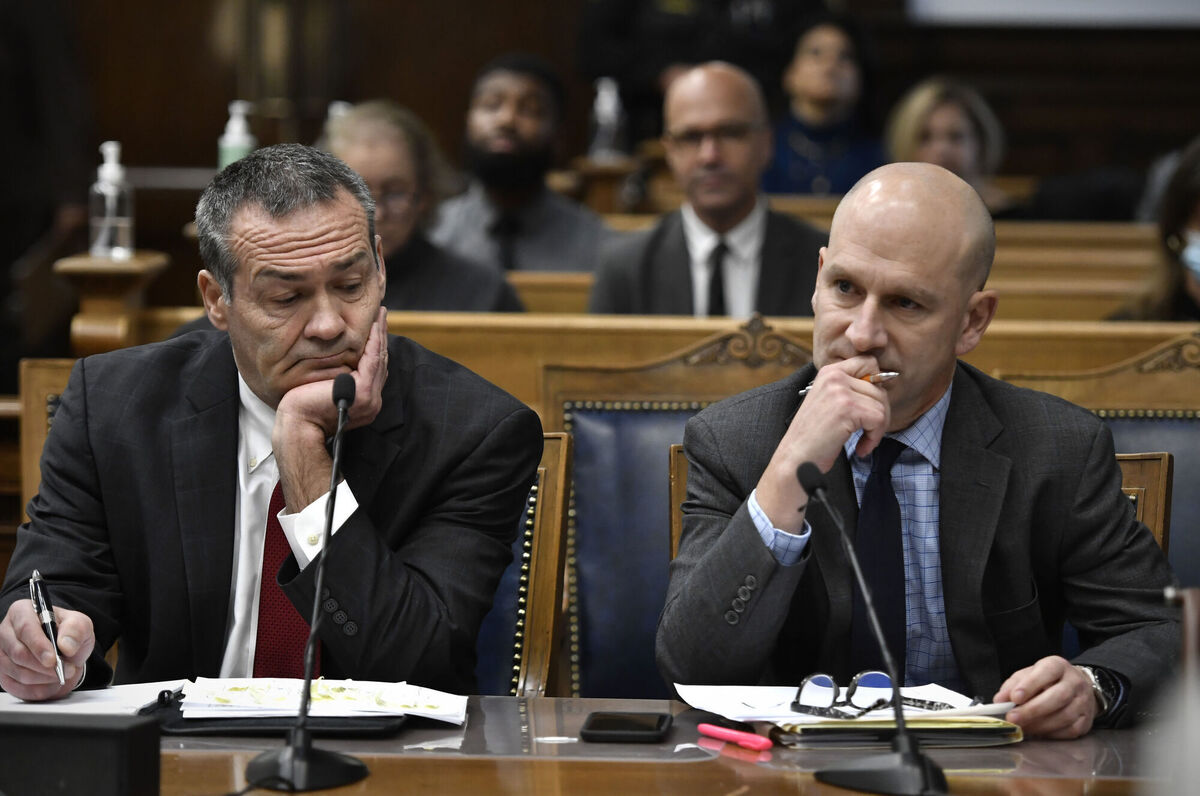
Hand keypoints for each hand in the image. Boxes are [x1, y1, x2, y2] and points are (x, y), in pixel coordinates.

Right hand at [0, 599, 93, 700]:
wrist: (64, 652)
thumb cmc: (67, 633)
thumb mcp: (80, 624)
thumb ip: (76, 630)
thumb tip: (66, 646)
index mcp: (22, 611)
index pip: (25, 629)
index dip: (38, 646)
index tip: (53, 660)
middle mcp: (5, 631)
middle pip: (18, 653)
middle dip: (45, 666)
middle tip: (67, 670)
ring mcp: (1, 653)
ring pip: (18, 672)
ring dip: (44, 678)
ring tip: (62, 674)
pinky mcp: (2, 673)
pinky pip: (16, 687)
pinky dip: (37, 689)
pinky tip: (50, 684)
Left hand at [273, 307, 388, 510]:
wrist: (298, 424)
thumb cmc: (303, 409)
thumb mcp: (324, 389)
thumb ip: (337, 378)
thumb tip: (338, 362)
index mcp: (365, 402)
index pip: (374, 369)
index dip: (376, 347)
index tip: (375, 327)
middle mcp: (372, 401)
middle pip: (380, 361)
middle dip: (381, 336)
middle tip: (381, 314)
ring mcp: (370, 398)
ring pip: (379, 358)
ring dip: (380, 334)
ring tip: (380, 315)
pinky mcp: (363, 392)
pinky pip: (372, 360)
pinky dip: (374, 341)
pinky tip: (373, 326)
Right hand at [753, 357, 890, 531]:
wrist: (796, 459)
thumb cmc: (813, 438)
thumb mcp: (828, 402)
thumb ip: (850, 390)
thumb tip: (883, 382)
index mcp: (829, 372)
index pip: (868, 363)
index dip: (877, 385)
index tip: (870, 407)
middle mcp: (834, 376)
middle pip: (879, 387)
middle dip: (880, 413)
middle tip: (868, 432)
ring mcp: (840, 391)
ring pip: (881, 405)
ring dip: (877, 428)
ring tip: (862, 441)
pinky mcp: (848, 408)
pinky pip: (879, 418)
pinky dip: (874, 437)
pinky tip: (861, 447)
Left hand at [993, 655, 1096, 738]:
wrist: (1077, 687)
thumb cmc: (1047, 681)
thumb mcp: (1028, 675)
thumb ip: (1012, 686)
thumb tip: (999, 700)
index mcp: (1058, 666)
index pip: (1046, 672)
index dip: (1030, 685)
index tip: (1015, 697)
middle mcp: (1074, 682)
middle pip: (1057, 697)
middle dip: (1033, 710)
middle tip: (1013, 718)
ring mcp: (1083, 702)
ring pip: (1064, 716)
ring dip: (1040, 725)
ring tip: (1022, 727)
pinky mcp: (1086, 720)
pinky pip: (1070, 730)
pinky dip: (1052, 733)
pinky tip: (1038, 732)